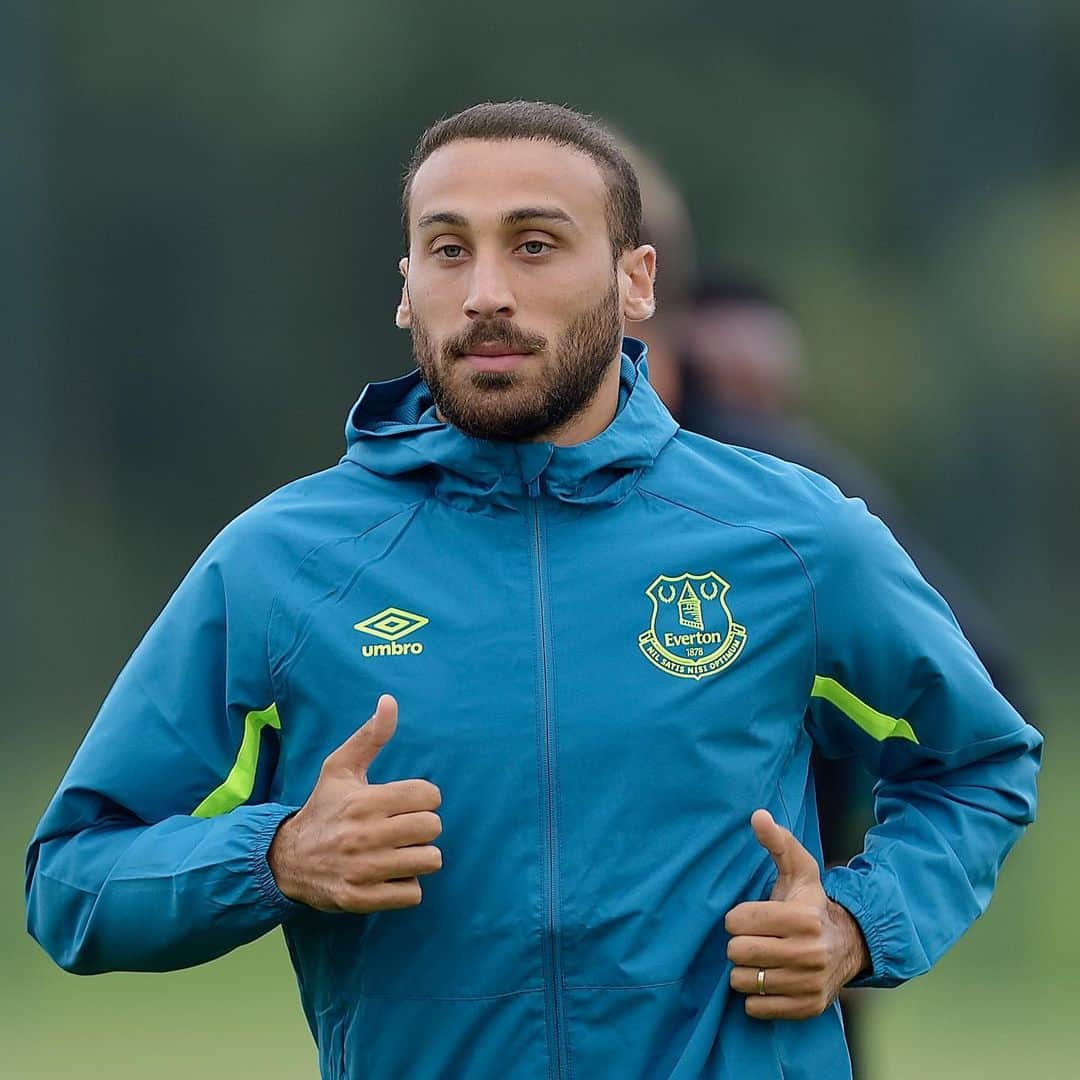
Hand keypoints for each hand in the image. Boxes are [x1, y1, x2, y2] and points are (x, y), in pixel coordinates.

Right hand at [267, 694, 442, 912]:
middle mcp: (364, 835)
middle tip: (405, 829)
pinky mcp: (360, 898)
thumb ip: (370, 736)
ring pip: (429, 861)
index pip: (428, 795)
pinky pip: (413, 894)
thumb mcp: (340, 769)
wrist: (285, 859)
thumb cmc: (322, 808)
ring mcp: (363, 869)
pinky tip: (389, 875)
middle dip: (423, 827)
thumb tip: (390, 700)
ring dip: (419, 857)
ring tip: (400, 851)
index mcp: (365, 800)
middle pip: (433, 828)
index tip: (408, 803)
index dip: (424, 798)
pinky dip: (407, 886)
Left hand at [725, 809, 869, 1019]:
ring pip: (743, 981)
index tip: (747, 917)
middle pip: (738, 952)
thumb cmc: (810, 903)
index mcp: (803, 918)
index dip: (736, 917)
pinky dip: (755, 996)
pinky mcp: (808, 1007)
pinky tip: (767, 979)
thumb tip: (758, 815)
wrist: (848, 944)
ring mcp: (810, 983)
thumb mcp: (798, 870)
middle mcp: (810, 953)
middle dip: (738, 943)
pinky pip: (756, 1008)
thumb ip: (777, 842)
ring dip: (744, 971)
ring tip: (758, 958)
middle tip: (751, 938)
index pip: (739, 921)